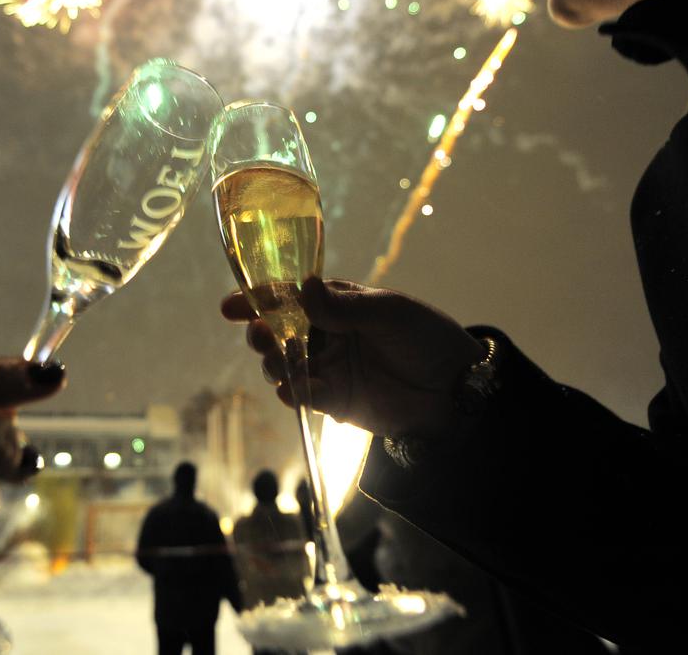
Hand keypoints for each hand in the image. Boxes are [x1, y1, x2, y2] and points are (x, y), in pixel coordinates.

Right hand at [220, 277, 483, 439]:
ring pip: (283, 365)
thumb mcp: (388, 312)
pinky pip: (303, 396)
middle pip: (277, 332)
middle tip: (259, 334)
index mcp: (336, 303)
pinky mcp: (335, 400)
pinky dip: (294, 393)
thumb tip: (303, 287)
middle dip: (261, 333)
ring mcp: (328, 368)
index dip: (258, 298)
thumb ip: (344, 306)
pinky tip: (295, 391)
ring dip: (273, 363)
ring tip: (277, 361)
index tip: (232, 305)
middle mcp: (326, 334)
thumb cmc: (426, 338)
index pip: (289, 297)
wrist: (455, 390)